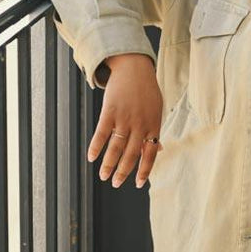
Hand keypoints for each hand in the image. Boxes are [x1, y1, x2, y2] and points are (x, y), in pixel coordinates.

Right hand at [86, 53, 163, 188]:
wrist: (134, 67)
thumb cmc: (146, 90)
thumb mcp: (156, 109)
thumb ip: (155, 129)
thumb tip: (158, 149)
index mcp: (154, 125)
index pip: (151, 153)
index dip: (145, 170)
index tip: (139, 184)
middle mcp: (140, 124)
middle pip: (132, 154)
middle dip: (123, 172)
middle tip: (116, 183)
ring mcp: (125, 118)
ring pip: (116, 147)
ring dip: (108, 164)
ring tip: (103, 176)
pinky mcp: (110, 111)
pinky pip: (102, 133)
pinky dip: (96, 147)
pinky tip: (91, 157)